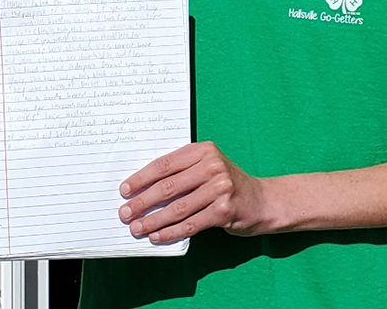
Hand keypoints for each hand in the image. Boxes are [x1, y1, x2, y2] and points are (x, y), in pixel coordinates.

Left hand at [118, 141, 267, 242]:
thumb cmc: (226, 183)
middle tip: (125, 213)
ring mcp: (220, 188)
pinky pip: (190, 224)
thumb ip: (182, 172)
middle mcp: (212, 166)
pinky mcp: (224, 210)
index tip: (125, 190)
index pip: (165, 164)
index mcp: (203, 150)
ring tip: (137, 228)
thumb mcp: (207, 167)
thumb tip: (143, 189)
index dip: (142, 178)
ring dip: (153, 221)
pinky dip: (170, 232)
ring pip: (177, 208)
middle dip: (142, 201)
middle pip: (168, 186)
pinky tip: (157, 236)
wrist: (261, 200)